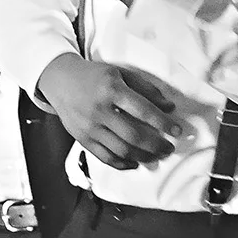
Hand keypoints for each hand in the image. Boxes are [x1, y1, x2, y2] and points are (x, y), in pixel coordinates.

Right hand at [36, 53, 178, 169]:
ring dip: (143, 157)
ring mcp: (89, 127)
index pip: (143, 110)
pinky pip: (105, 157)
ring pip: (121, 150)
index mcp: (112, 89)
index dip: (163, 123)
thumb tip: (170, 107)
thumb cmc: (95, 76)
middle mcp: (100, 110)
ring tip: (157, 156)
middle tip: (170, 148)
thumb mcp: (121, 73)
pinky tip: (135, 163)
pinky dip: (122, 164)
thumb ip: (146, 89)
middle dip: (156, 145)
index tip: (178, 131)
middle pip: (133, 135)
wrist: (60, 80)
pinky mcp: (82, 139)